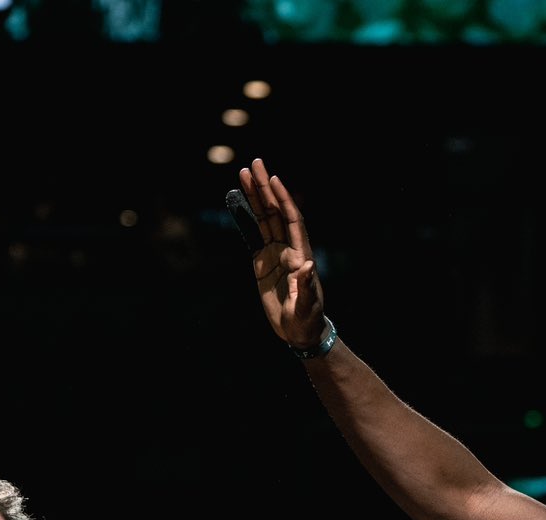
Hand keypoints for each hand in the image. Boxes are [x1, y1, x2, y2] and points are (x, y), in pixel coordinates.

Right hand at [238, 159, 326, 349]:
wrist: (298, 330)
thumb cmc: (306, 320)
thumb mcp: (306, 306)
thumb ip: (307, 288)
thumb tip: (307, 266)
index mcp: (300, 254)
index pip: (292, 220)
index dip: (284, 199)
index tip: (274, 179)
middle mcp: (288, 248)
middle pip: (276, 211)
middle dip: (265, 187)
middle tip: (254, 163)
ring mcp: (275, 252)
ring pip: (264, 218)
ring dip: (255, 196)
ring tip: (244, 173)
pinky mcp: (263, 261)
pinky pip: (253, 234)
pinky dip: (246, 218)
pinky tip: (238, 200)